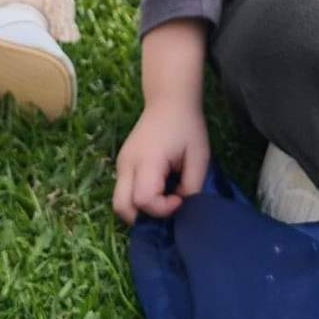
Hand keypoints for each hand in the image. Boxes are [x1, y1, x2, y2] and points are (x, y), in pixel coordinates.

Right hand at [112, 97, 210, 224]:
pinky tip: (157, 190)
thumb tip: (182, 205)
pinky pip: (123, 192)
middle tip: (167, 206)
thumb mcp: (199, 156)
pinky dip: (136, 200)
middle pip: (121, 207)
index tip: (180, 197)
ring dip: (139, 210)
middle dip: (144, 217)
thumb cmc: (186, 127)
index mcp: (147, 160)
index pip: (143, 200)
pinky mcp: (122, 164)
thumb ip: (192, 186)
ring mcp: (121, 164)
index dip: (163, 208)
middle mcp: (127, 164)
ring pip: (119, 202)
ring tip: (163, 199)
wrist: (168, 101)